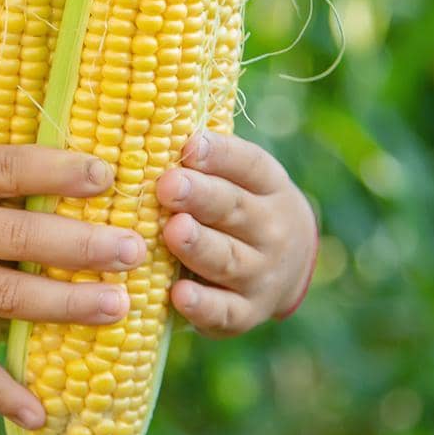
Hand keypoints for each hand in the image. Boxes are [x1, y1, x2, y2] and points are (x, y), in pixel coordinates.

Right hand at [0, 111, 145, 429]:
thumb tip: (18, 99)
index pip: (5, 168)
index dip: (59, 171)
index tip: (109, 174)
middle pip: (17, 237)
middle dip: (81, 246)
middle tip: (134, 250)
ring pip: (3, 298)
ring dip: (65, 306)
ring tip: (118, 308)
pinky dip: (0, 391)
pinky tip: (42, 413)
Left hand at [155, 128, 319, 337]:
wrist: (289, 266)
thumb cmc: (240, 205)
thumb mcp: (239, 178)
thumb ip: (203, 160)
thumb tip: (143, 122)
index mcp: (269, 185)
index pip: (249, 165)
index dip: (220, 155)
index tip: (189, 146)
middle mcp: (271, 228)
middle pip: (235, 209)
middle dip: (201, 198)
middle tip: (168, 186)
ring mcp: (262, 273)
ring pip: (228, 259)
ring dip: (199, 246)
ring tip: (174, 232)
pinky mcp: (247, 312)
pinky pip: (224, 311)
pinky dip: (203, 305)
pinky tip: (178, 295)